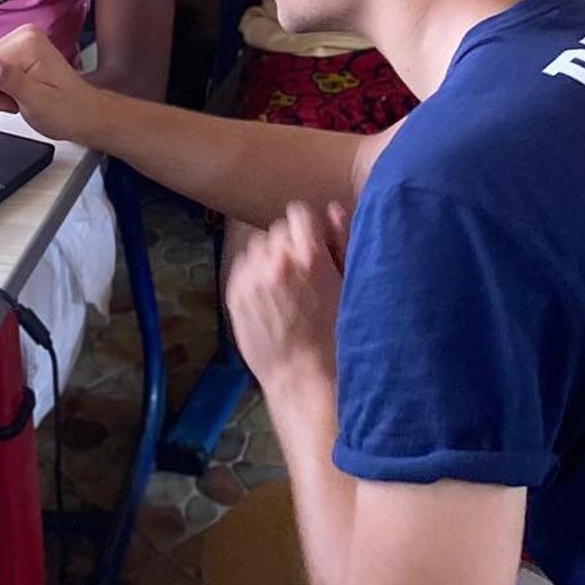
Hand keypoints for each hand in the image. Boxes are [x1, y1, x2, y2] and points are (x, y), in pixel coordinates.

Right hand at [0, 25, 95, 140]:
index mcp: (27, 43)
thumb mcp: (38, 102)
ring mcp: (18, 45)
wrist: (84, 114)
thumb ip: (11, 82)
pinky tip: (14, 98)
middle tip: (8, 108)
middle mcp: (21, 38)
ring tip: (16, 103)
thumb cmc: (69, 110)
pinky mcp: (15, 56)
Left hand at [224, 201, 346, 391]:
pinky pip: (242, 267)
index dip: (308, 228)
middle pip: (277, 231)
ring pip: (257, 247)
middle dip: (289, 245)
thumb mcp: (349, 284)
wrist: (302, 375)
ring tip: (283, 287)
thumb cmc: (335, 334)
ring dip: (269, 259)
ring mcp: (252, 277)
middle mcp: (277, 260)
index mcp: (309, 253)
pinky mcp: (234, 294)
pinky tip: (269, 298)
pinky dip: (253, 276)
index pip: (298, 213)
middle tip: (301, 273)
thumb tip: (331, 209)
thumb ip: (342, 240)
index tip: (312, 243)